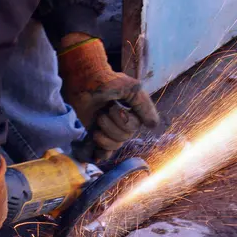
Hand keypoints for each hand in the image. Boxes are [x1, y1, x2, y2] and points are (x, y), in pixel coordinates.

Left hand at [59, 35, 158, 157]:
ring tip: (97, 123)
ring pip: (115, 145)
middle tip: (101, 112)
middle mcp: (122, 122)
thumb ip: (144, 106)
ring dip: (105, 136)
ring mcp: (108, 129)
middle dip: (111, 127)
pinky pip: (104, 153)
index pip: (134, 127)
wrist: (83, 81)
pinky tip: (98, 154)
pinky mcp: (96, 134)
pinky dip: (102, 154)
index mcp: (132, 112)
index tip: (112, 108)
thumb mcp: (130, 88)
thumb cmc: (106, 81)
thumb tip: (154, 125)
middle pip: (124, 137)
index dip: (125, 122)